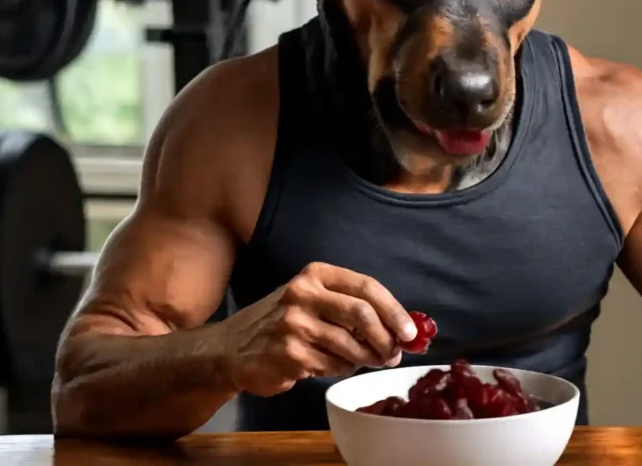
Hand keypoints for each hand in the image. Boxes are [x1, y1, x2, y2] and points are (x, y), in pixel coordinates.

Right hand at [219, 262, 417, 395]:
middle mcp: (303, 293)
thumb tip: (401, 329)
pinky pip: (333, 365)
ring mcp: (293, 324)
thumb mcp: (313, 301)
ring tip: (368, 361)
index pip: (366, 286)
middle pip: (362, 314)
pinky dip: (342, 368)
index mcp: (315, 274)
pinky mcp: (289, 354)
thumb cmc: (282, 323)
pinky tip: (333, 364)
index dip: (394, 310)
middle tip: (395, 353)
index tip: (410, 331)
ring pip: (351, 345)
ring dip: (367, 358)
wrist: (231, 348)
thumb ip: (352, 308)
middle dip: (386, 337)